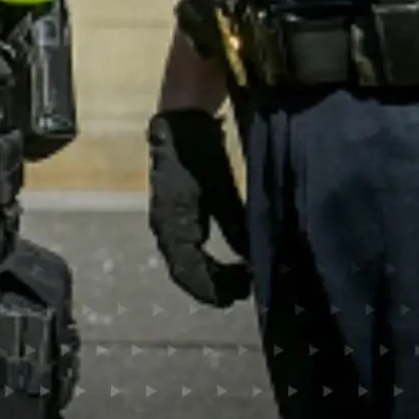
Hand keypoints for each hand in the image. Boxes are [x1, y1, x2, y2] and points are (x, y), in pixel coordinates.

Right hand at [146, 109, 251, 307]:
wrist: (181, 123)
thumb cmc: (202, 153)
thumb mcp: (223, 189)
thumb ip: (236, 225)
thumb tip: (253, 259)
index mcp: (173, 224)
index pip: (189, 270)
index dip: (213, 289)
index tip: (242, 294)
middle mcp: (164, 228)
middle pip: (186, 270)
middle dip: (214, 284)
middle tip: (244, 290)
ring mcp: (166, 220)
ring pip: (186, 260)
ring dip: (210, 274)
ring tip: (239, 279)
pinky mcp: (173, 212)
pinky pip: (186, 247)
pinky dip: (206, 259)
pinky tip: (226, 258)